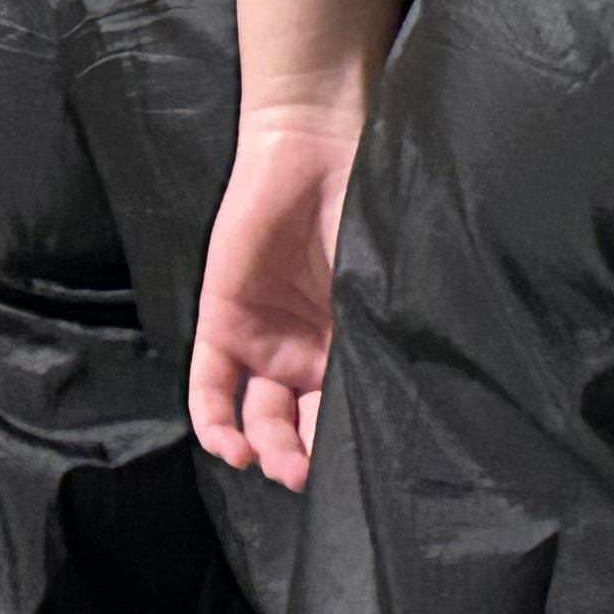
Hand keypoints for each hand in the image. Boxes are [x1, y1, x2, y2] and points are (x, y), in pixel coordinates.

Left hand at [189, 107, 360, 493]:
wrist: (315, 143)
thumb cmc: (366, 198)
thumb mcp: (382, 272)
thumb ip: (380, 328)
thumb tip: (402, 392)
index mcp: (354, 336)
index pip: (347, 404)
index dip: (348, 440)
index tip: (357, 463)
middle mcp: (309, 347)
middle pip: (301, 421)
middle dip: (302, 454)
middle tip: (307, 471)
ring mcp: (264, 337)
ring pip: (257, 414)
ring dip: (263, 445)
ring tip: (271, 460)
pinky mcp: (222, 321)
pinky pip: (210, 386)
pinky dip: (215, 421)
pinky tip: (230, 446)